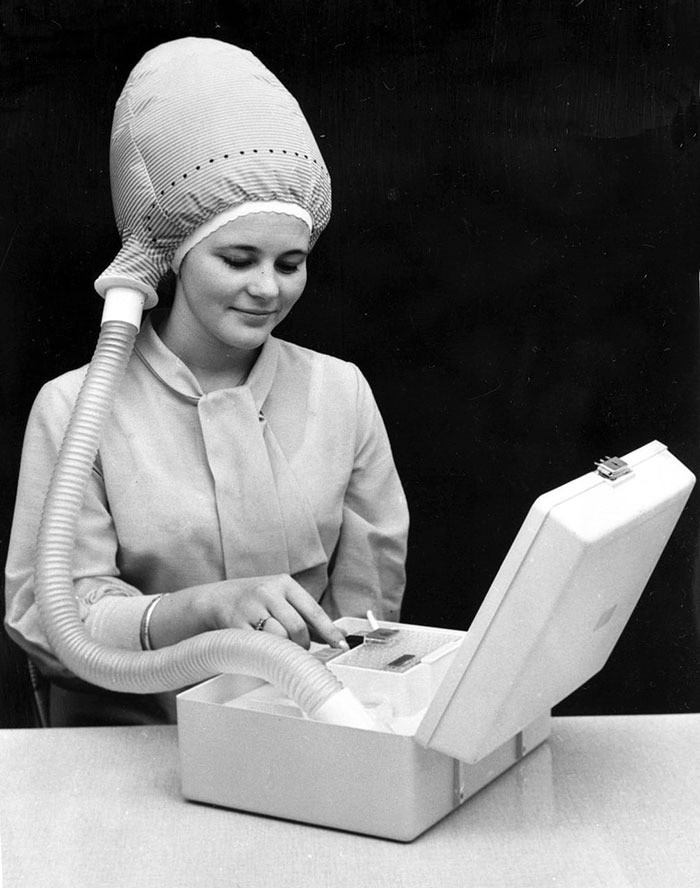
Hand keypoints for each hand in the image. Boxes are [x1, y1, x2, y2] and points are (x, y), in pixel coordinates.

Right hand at [148, 574, 347, 651]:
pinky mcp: (234, 623)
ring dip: (283, 651)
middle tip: (299, 652)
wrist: (213, 599)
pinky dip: (264, 654)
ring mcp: (250, 606)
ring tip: (278, 650)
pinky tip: (262, 653)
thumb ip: (304, 616)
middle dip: (302, 646)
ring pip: (279, 639)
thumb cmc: (252, 602)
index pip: (314, 611)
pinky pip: (258, 646)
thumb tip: (335, 635)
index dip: (330, 632)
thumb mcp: (279, 599)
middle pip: (297, 629)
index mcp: (284, 583)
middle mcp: (268, 591)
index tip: (341, 645)